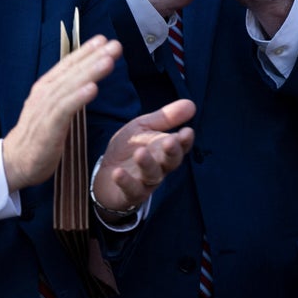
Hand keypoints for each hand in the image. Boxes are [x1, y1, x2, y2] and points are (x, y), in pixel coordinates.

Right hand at [3, 37, 120, 193]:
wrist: (17, 161)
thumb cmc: (40, 135)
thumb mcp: (54, 110)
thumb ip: (67, 95)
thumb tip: (86, 81)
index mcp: (47, 89)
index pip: (68, 66)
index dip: (85, 52)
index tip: (104, 39)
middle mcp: (45, 94)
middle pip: (72, 71)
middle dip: (94, 56)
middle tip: (115, 44)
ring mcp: (45, 109)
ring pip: (70, 86)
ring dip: (90, 72)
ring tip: (108, 60)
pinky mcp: (48, 126)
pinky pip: (64, 109)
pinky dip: (78, 97)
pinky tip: (92, 89)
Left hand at [92, 99, 196, 214]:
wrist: (106, 176)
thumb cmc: (129, 149)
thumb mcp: (144, 127)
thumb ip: (166, 118)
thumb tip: (192, 103)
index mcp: (165, 150)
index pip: (180, 145)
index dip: (185, 140)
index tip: (187, 131)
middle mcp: (160, 167)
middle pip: (171, 162)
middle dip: (171, 152)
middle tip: (170, 141)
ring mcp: (145, 182)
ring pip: (152, 175)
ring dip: (148, 164)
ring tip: (141, 153)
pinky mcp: (129, 193)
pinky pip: (130, 190)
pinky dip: (125, 182)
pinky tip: (118, 173)